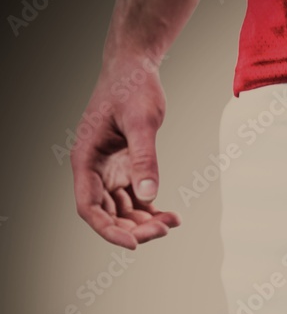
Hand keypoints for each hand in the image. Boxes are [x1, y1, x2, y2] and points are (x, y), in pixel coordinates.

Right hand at [70, 55, 179, 248]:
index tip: (134, 244)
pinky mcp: (125, 167)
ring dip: (144, 221)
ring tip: (172, 222)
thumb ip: (144, 159)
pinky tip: (172, 215)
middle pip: (107, 213)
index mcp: (86, 159)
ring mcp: (108, 170)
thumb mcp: (142, 123)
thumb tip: (148, 195)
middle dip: (133, 228)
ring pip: (122, 209)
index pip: (88, 207)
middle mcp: (93, 169)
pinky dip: (151, 209)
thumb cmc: (132, 89)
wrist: (135, 69)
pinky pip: (135, 198)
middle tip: (164, 230)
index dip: (108, 230)